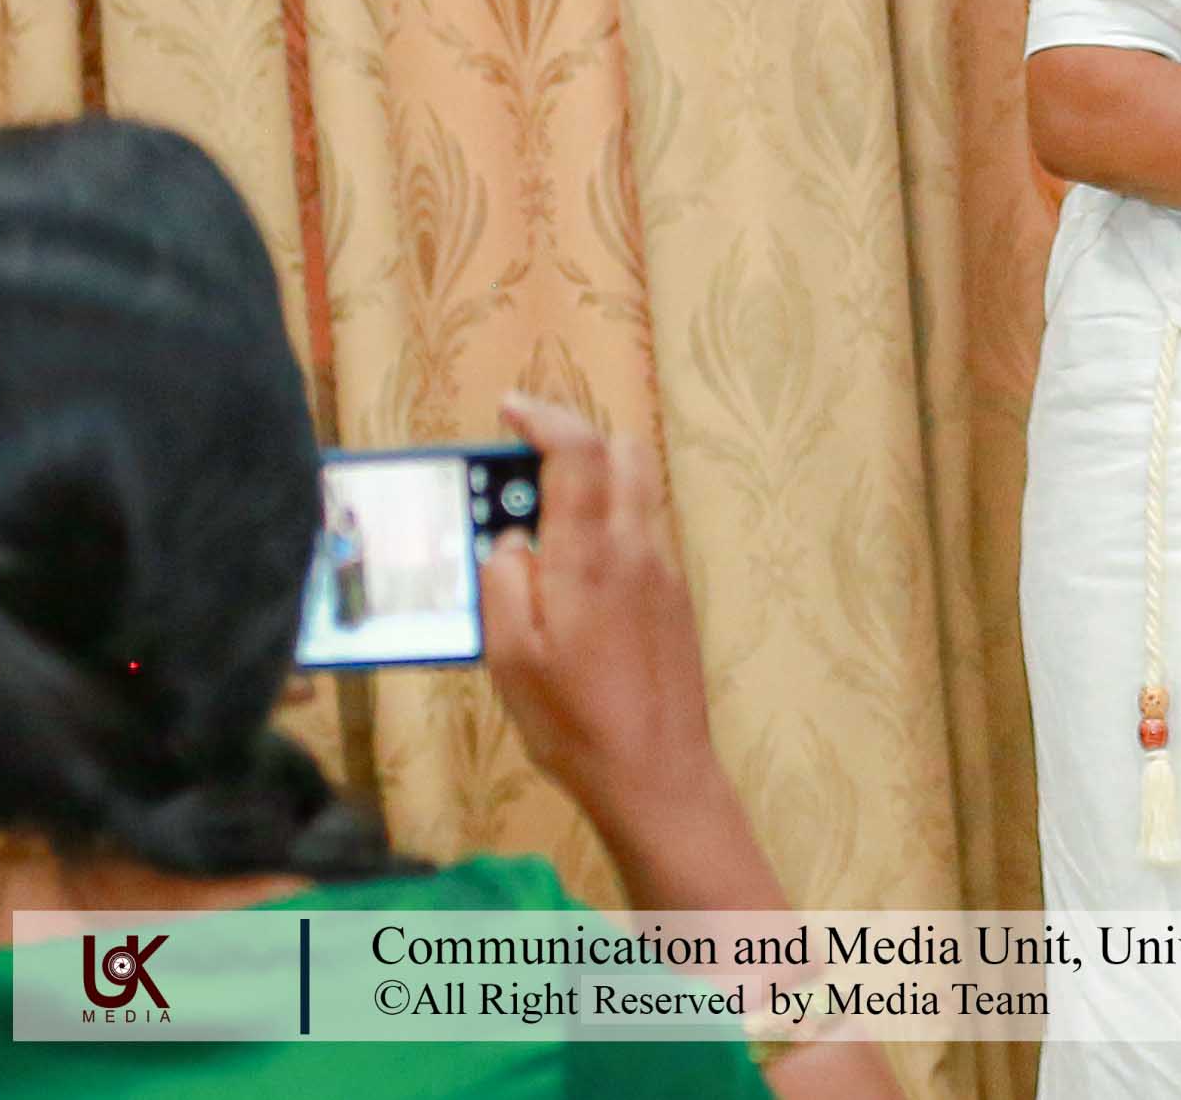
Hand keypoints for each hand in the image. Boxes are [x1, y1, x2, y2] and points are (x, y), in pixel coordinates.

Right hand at [478, 394, 725, 836]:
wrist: (657, 770)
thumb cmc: (572, 721)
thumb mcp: (509, 657)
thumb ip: (504, 582)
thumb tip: (511, 537)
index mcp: (591, 557)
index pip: (579, 452)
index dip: (544, 418)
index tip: (510, 409)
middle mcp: (638, 548)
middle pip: (622, 453)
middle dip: (573, 439)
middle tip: (521, 462)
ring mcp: (665, 569)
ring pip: (639, 487)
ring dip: (594, 478)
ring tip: (540, 515)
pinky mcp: (677, 595)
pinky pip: (645, 528)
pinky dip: (610, 517)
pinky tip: (572, 564)